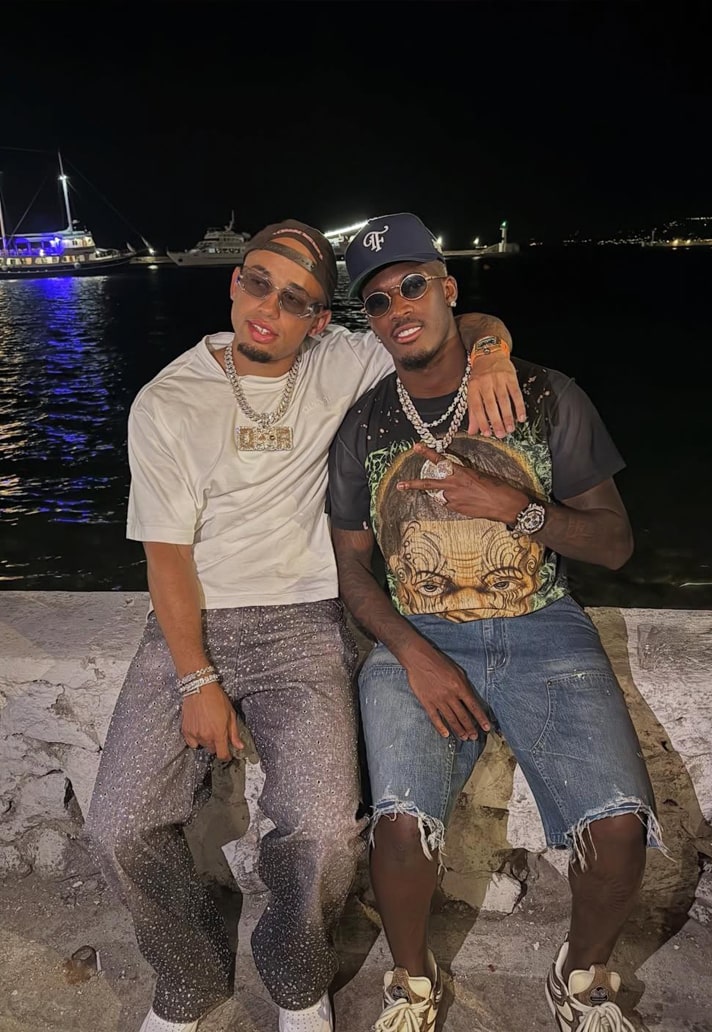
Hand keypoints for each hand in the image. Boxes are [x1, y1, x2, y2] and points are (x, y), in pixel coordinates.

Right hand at [181, 681, 243, 760]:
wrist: (200, 688)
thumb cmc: (217, 698)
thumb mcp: (231, 714)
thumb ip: (234, 733)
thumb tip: (239, 746)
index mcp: (218, 733)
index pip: (222, 754)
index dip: (227, 756)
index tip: (228, 754)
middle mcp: (206, 736)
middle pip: (212, 750)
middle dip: (217, 744)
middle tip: (218, 733)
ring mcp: (194, 734)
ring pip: (202, 745)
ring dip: (206, 740)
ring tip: (208, 727)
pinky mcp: (186, 730)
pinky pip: (192, 742)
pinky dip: (196, 739)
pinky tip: (199, 729)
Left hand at [397, 443, 524, 520]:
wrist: (505, 504)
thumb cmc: (497, 487)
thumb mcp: (479, 475)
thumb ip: (463, 476)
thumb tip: (454, 479)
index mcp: (461, 472)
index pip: (440, 460)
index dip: (427, 453)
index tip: (416, 447)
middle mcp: (454, 485)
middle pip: (428, 484)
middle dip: (413, 484)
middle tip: (401, 485)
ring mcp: (454, 499)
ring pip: (441, 496)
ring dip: (445, 494)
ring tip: (464, 495)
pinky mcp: (457, 509)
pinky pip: (449, 504)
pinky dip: (453, 502)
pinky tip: (466, 502)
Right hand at [405, 643, 490, 740]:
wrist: (419, 659)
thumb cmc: (439, 662)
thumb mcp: (457, 670)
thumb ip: (464, 685)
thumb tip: (470, 698)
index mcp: (460, 686)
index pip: (473, 706)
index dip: (481, 718)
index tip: (486, 727)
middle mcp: (450, 695)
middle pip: (463, 716)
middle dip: (470, 728)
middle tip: (474, 737)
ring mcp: (438, 700)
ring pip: (451, 719)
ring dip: (459, 730)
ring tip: (464, 737)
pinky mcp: (427, 702)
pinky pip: (435, 718)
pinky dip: (441, 727)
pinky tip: (446, 734)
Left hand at [466, 352, 525, 437]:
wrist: (489, 353)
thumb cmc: (479, 376)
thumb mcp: (472, 392)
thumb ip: (472, 412)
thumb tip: (472, 432)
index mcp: (473, 388)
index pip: (477, 407)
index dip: (482, 421)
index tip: (486, 433)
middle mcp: (485, 383)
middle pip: (491, 404)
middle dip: (496, 421)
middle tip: (500, 434)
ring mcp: (498, 379)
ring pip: (504, 400)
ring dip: (508, 416)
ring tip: (510, 429)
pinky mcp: (510, 377)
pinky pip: (516, 393)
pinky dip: (519, 406)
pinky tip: (521, 417)